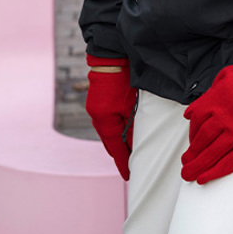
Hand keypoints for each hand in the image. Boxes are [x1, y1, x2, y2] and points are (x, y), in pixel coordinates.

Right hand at [85, 55, 136, 180]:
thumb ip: (134, 126)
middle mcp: (97, 118)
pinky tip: (123, 131)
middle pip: (110, 144)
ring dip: (118, 142)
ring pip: (108, 134)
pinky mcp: (97, 104)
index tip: (129, 176)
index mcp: (105, 122)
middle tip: (130, 167)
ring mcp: (95, 111)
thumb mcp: (133, 106)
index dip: (123, 164)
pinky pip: (106, 124)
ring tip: (129, 151)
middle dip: (120, 155)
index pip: (116, 150)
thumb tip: (137, 144)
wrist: (111, 57)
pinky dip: (115, 130)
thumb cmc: (123, 80)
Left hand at [181, 52, 232, 183]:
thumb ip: (212, 92)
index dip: (191, 132)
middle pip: (201, 140)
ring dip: (199, 165)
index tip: (191, 140)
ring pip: (212, 153)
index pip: (196, 119)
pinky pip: (232, 161)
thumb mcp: (230, 73)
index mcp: (217, 97)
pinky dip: (217, 171)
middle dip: (192, 154)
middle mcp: (224, 116)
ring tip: (191, 174)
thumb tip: (194, 109)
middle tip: (186, 162)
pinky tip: (207, 177)